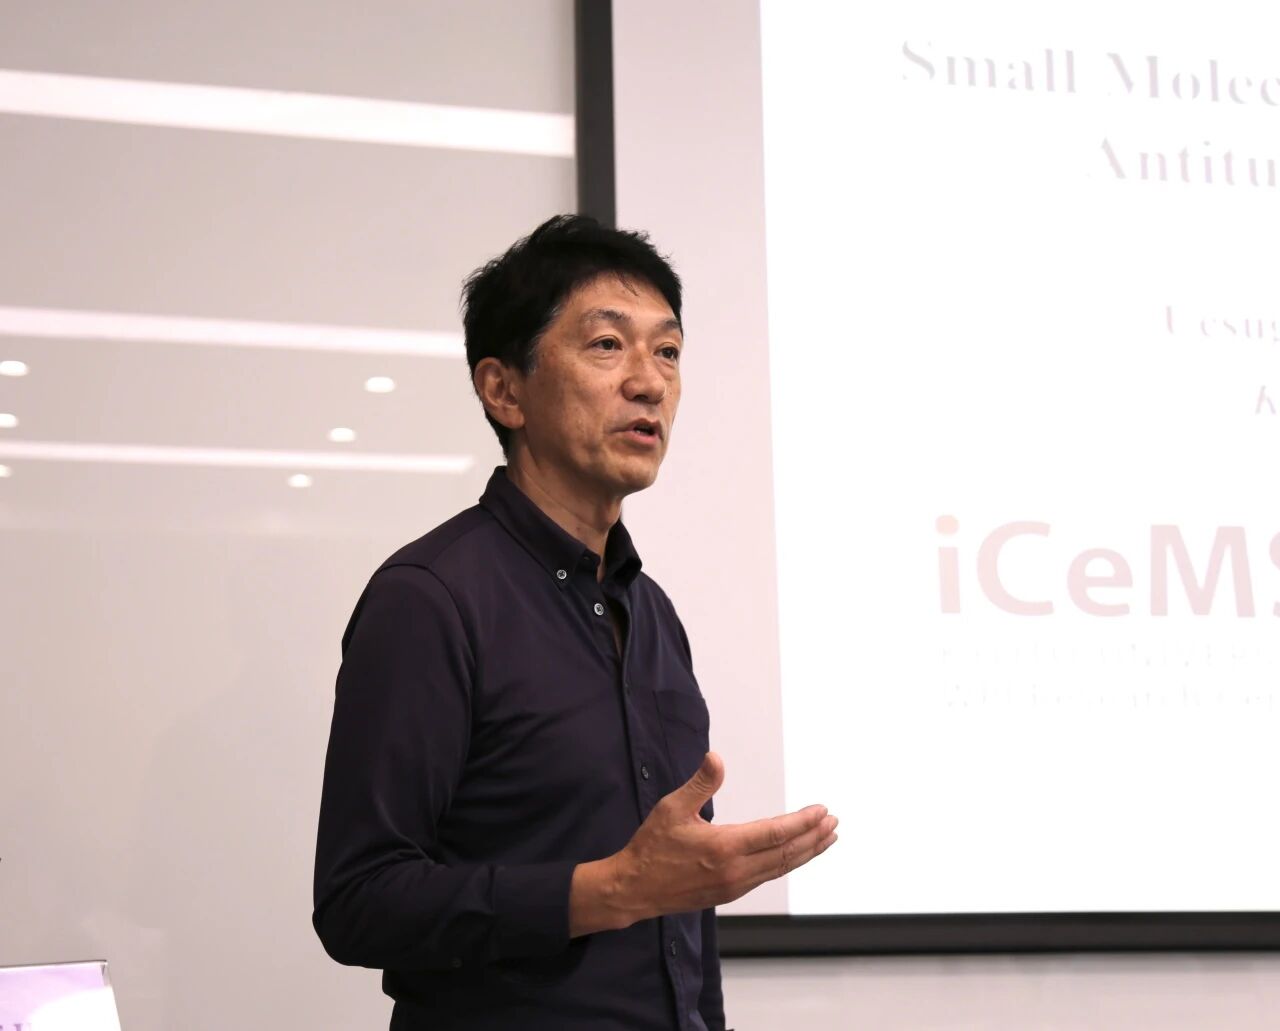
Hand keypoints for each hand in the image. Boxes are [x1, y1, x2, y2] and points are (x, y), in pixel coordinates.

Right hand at [569, 752, 836, 934]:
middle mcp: (735, 870)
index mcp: (724, 847)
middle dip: (814, 837)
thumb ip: (700, 783)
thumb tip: (717, 757)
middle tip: (834, 823)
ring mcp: (734, 885)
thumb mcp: (672, 807)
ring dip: (806, 853)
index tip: (822, 810)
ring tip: (826, 839)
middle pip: (786, 854)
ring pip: (780, 868)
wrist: (635, 889)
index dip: (803, 822)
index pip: (776, 833)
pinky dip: (787, 864)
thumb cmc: (651, 847)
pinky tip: (793, 856)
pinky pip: (767, 876)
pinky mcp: (729, 893)